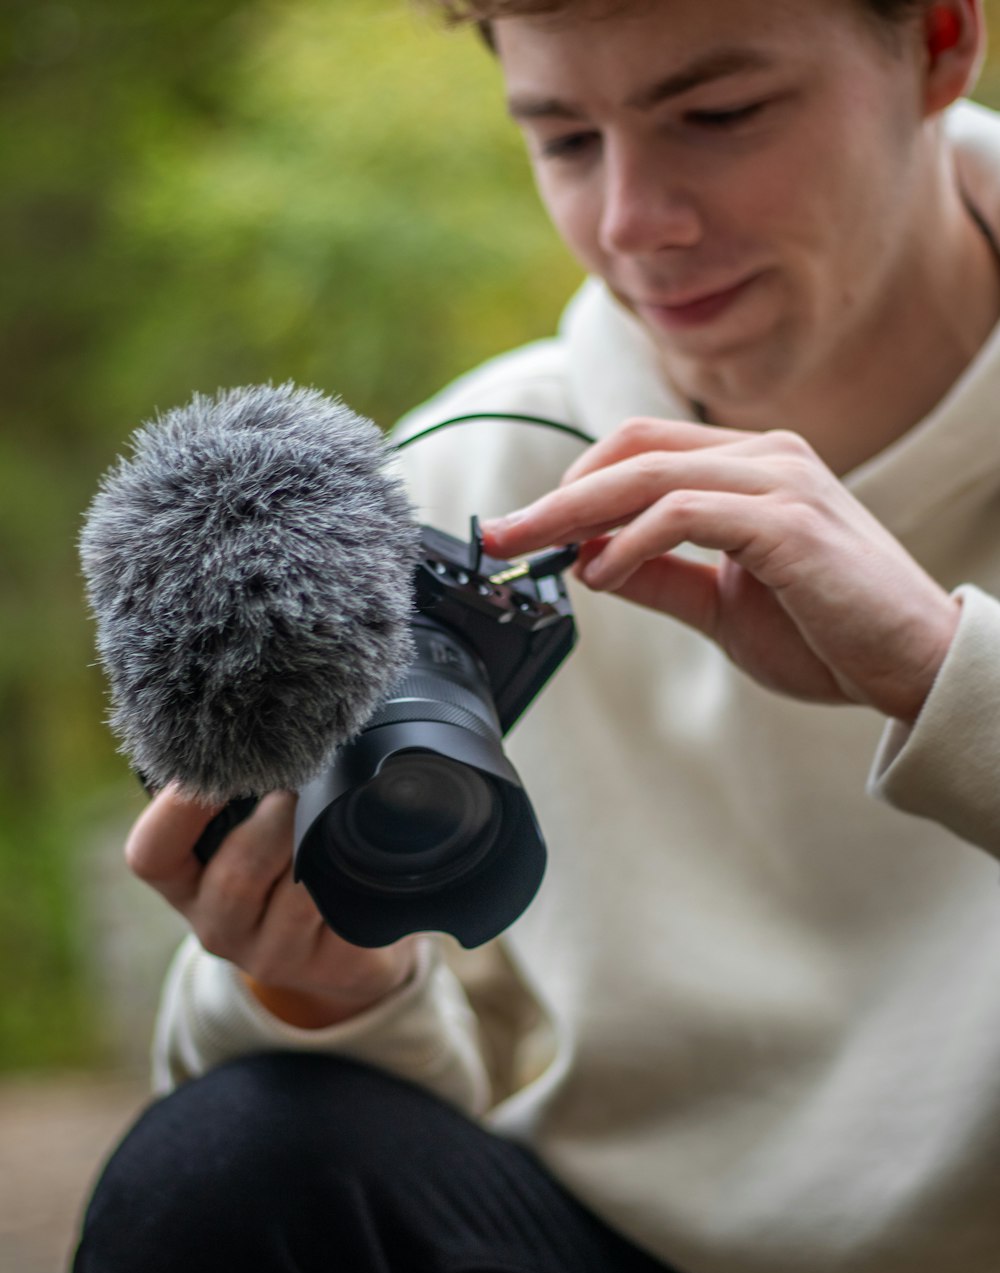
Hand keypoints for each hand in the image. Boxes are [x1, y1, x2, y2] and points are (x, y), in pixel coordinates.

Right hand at [126, 785, 417, 1027]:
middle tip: (302, 785)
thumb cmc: (289, 860)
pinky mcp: (327, 967)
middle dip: (274, 822)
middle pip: (235, 878)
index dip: (176, 808)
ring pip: (298, 898)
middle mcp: (219, 926)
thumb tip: (266, 732)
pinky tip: (362, 853)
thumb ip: (240, 790)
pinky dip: (355, 875)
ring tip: (339, 813)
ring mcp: (271, 954)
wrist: (344, 941)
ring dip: (322, 846)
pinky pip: (345, 915)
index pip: (151, 854)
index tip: (217, 765)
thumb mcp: (248, 828)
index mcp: (185, 884)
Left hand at [483, 419, 959, 722]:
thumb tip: (587, 561)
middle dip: (555, 495)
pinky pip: (684, 512)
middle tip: (499, 533)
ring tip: (531, 551)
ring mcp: (780, 481)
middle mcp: (766, 457)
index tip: (523, 530)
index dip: (574, 485)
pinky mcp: (788, 521)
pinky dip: (630, 542)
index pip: (640, 451)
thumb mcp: (721, 605)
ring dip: (576, 513)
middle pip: (631, 450)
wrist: (915, 668)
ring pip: (648, 472)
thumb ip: (660, 576)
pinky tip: (600, 575)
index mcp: (752, 468)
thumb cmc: (828, 634)